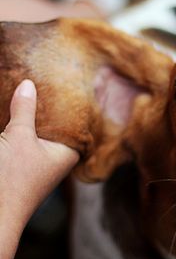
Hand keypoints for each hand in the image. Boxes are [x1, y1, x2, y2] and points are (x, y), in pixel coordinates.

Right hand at [0, 80, 78, 226]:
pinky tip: (15, 114)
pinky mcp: (22, 166)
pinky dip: (23, 128)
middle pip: (58, 126)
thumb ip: (25, 110)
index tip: (77, 84)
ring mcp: (39, 164)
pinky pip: (26, 141)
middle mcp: (58, 158)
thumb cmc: (13, 178)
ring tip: (30, 91)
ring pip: (40, 133)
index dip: (76, 105)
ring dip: (34, 117)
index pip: (79, 123)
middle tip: (49, 81)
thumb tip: (28, 83)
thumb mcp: (19, 137)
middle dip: (51, 108)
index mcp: (68, 152)